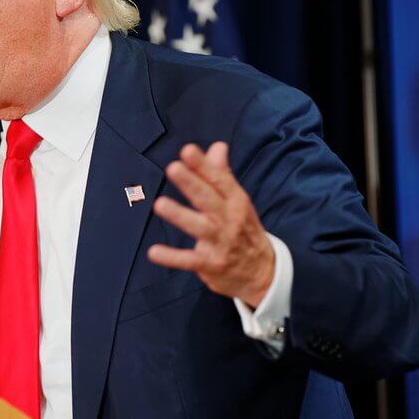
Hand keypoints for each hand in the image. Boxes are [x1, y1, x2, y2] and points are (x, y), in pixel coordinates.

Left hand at [147, 142, 274, 307]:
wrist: (264, 273)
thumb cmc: (244, 230)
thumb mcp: (238, 201)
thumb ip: (222, 174)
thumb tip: (217, 145)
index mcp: (236, 201)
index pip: (219, 179)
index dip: (203, 165)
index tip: (187, 151)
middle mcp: (230, 220)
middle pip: (208, 199)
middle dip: (191, 183)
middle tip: (173, 168)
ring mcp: (221, 243)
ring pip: (198, 227)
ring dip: (180, 215)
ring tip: (160, 204)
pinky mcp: (212, 264)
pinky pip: (189, 260)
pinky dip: (172, 257)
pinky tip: (154, 252)